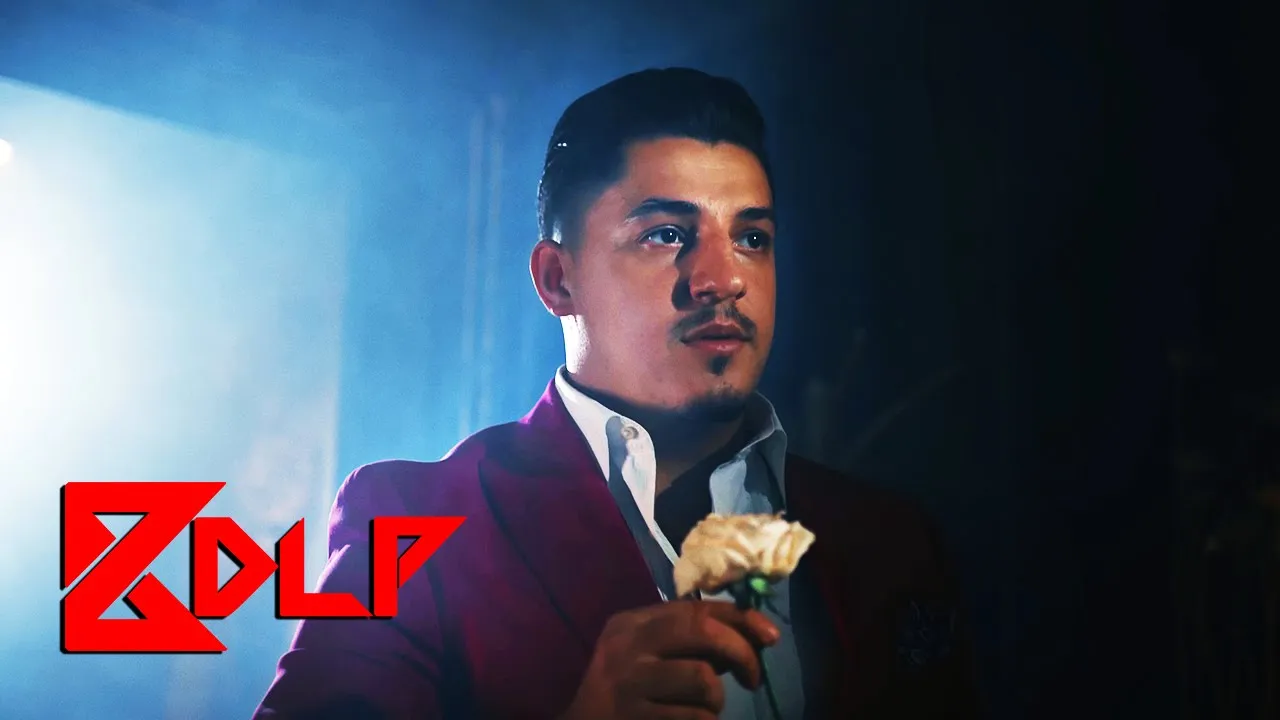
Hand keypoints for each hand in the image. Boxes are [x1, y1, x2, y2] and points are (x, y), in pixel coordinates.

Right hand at [560, 600, 780, 719]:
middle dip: (742, 653)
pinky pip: (694, 719)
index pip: (697, 608)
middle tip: (753, 679)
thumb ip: (693, 642)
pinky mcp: (635, 718)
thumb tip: (756, 635)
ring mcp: (629, 683)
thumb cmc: (625, 691)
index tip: (771, 636)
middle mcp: (627, 646)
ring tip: (706, 709)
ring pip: (703, 680)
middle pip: (702, 632)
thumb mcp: (649, 655)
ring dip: (717, 701)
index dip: (742, 618)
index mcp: (633, 623)